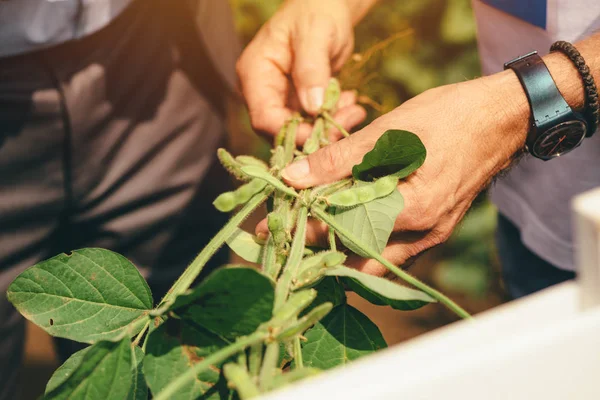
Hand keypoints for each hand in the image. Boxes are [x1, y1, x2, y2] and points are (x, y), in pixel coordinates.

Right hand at [236, 0, 366, 142]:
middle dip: (315, 132)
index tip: (324, 131)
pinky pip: (313, 122)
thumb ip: (311, 69)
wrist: (325, 7)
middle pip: (281, 131)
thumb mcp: (315, 34)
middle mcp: (263, 91)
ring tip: (353, 109)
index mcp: (255, 74)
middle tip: (348, 120)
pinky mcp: (298, 102)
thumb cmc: (316, 12)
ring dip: (329, 126)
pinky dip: (333, 117)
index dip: (292, 133)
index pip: (264, 119)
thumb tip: (313, 107)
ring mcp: (280, 98)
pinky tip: (349, 102)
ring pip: (300, 130)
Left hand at [257, 72, 529, 275]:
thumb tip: (292, 178)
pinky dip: (363, 239)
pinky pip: (391, 247)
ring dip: (339, 247)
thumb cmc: (450, 118)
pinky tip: (342, 225)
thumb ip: (339, 159)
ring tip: (304, 231)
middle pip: (355, 257)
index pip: (342, 232)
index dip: (301, 229)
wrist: (501, 118)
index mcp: (412, 211)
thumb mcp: (390, 132)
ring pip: (373, 257)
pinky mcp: (433, 229)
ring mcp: (431, 236)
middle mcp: (423, 235)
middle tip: (282, 236)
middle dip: (316, 249)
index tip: (267, 230)